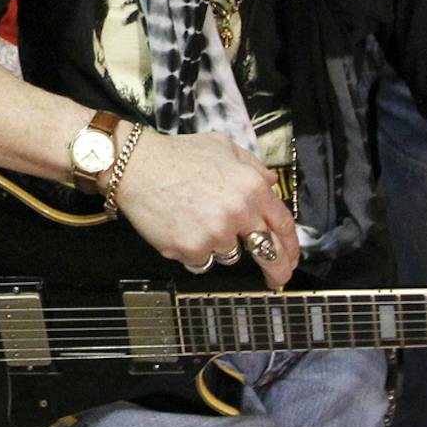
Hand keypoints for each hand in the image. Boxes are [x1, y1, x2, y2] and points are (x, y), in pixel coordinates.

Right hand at [111, 129, 299, 288]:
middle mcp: (238, 213)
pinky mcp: (190, 249)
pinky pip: (201, 260)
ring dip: (219, 245)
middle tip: (275, 278)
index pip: (284, 225)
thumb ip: (253, 167)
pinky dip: (193, 250)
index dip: (291, 245)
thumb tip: (272, 184)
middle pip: (269, 253)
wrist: (135, 166)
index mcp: (251, 188)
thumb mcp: (223, 147)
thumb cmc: (177, 155)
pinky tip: (180, 227)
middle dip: (276, 270)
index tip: (290, 257)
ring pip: (229, 255)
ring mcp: (214, 234)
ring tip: (196, 221)